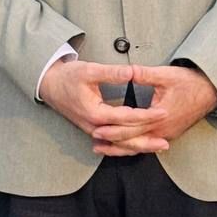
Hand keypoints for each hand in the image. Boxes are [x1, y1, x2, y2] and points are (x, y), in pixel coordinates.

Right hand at [38, 58, 168, 156]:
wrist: (49, 85)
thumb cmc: (68, 77)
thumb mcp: (88, 70)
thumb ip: (111, 72)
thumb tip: (132, 72)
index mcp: (95, 113)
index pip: (127, 117)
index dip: (147, 116)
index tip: (164, 112)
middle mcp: (95, 126)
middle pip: (125, 138)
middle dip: (147, 139)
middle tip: (167, 139)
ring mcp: (93, 130)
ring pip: (120, 144)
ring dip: (140, 146)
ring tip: (159, 146)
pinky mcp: (93, 130)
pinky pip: (114, 143)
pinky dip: (128, 146)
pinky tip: (140, 147)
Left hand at [107, 64, 216, 144]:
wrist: (212, 91)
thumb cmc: (190, 82)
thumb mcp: (166, 75)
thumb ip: (144, 74)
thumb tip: (128, 70)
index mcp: (161, 116)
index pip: (132, 126)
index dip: (113, 128)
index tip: (96, 128)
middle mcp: (164, 130)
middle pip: (134, 139)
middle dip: (113, 141)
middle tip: (94, 141)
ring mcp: (168, 134)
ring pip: (141, 145)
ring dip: (122, 148)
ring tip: (102, 148)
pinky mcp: (169, 133)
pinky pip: (148, 143)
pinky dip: (134, 146)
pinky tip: (123, 146)